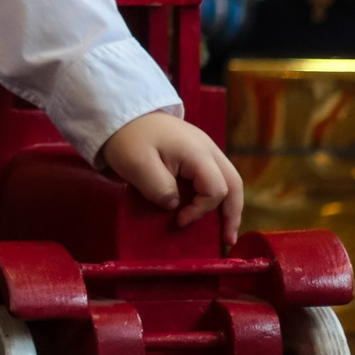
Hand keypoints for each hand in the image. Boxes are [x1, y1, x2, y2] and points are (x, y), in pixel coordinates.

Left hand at [99, 111, 242, 243]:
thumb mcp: (137, 167)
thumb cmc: (128, 140)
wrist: (121, 114)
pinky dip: (217, 194)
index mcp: (197, 152)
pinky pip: (215, 175)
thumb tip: (175, 205)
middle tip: (228, 240)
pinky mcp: (195, 151)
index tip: (178, 220)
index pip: (215, 189)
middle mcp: (208, 149)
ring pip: (229, 179)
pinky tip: (211, 208)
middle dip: (233, 213)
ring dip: (229, 205)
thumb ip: (160, 189)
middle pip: (233, 184)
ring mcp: (204, 148)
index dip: (200, 210)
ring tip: (226, 230)